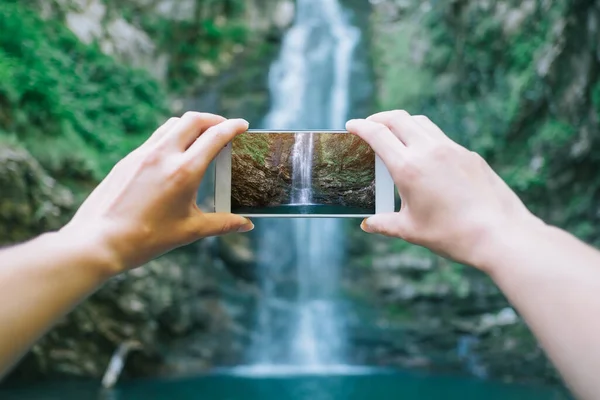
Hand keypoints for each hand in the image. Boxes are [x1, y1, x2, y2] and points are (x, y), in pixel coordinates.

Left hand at [61, 112, 253, 274]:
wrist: (98, 241)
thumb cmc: (146, 239)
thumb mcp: (189, 231)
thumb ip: (222, 224)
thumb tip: (246, 225)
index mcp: (184, 171)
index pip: (215, 136)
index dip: (233, 127)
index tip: (243, 126)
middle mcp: (164, 155)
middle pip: (193, 120)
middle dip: (213, 119)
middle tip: (224, 129)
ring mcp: (142, 154)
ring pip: (172, 125)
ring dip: (191, 125)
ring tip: (200, 138)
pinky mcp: (127, 160)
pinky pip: (155, 139)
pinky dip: (171, 138)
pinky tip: (174, 155)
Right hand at [347, 110, 541, 268]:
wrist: (499, 234)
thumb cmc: (451, 234)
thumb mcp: (410, 230)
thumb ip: (384, 224)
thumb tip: (368, 224)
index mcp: (408, 167)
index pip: (377, 134)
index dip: (360, 126)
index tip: (350, 125)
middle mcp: (429, 150)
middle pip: (398, 118)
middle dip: (379, 118)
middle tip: (369, 126)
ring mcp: (452, 149)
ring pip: (421, 122)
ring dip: (403, 123)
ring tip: (395, 135)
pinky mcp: (469, 155)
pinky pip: (440, 136)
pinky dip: (424, 136)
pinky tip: (424, 155)